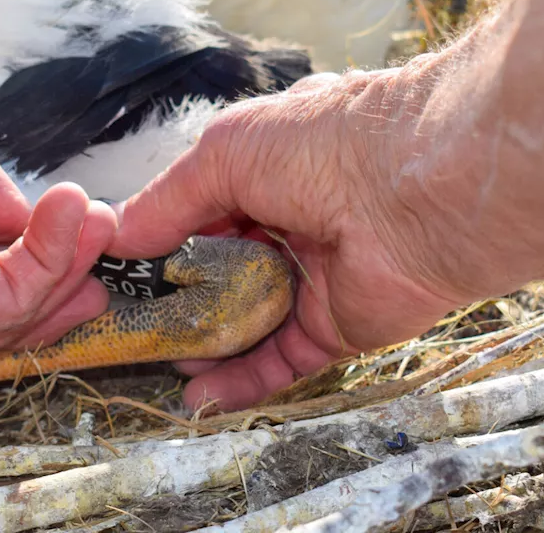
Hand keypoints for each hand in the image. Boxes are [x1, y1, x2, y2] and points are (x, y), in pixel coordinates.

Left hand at [0, 0, 117, 356]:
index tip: (69, 221)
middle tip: (104, 243)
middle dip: (56, 274)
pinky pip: (14, 294)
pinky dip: (54, 255)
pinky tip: (76, 209)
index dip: (18, 243)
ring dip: (66, 259)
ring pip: (11, 304)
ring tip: (104, 219)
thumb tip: (19, 209)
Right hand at [105, 69, 491, 412]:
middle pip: (221, 271)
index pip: (202, 209)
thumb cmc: (324, 148)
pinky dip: (239, 382)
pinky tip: (198, 396)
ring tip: (156, 363)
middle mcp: (292, 220)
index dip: (160, 241)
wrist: (425, 193)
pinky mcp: (337, 328)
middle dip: (175, 299)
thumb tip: (119, 238)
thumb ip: (168, 202)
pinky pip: (281, 361)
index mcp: (271, 166)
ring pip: (246, 321)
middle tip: (128, 327)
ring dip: (201, 344)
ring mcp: (314, 277)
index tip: (118, 273)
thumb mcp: (223, 154)